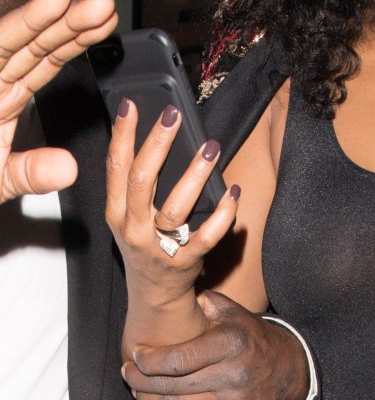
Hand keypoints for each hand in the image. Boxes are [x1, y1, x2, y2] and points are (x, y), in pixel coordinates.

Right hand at [0, 0, 117, 201]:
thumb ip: (31, 173)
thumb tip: (70, 168)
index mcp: (3, 95)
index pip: (46, 60)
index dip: (76, 40)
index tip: (106, 23)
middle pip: (32, 44)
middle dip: (67, 22)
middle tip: (103, 4)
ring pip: (2, 42)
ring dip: (30, 19)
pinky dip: (2, 35)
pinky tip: (14, 25)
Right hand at [106, 97, 239, 315]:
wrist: (154, 293)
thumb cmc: (144, 242)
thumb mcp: (127, 214)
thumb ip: (134, 182)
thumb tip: (155, 134)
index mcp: (116, 212)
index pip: (116, 167)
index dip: (122, 135)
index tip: (131, 106)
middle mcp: (134, 228)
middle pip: (143, 180)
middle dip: (158, 143)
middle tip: (173, 116)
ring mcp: (160, 246)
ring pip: (176, 207)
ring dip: (195, 174)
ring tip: (211, 148)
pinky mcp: (187, 261)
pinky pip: (207, 235)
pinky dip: (223, 213)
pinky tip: (233, 193)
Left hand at [121, 290, 309, 399]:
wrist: (290, 371)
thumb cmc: (253, 338)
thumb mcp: (234, 313)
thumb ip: (205, 302)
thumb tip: (174, 294)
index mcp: (229, 345)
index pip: (176, 360)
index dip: (148, 361)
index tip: (135, 355)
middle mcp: (232, 376)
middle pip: (171, 387)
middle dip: (141, 381)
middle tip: (127, 373)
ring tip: (137, 389)